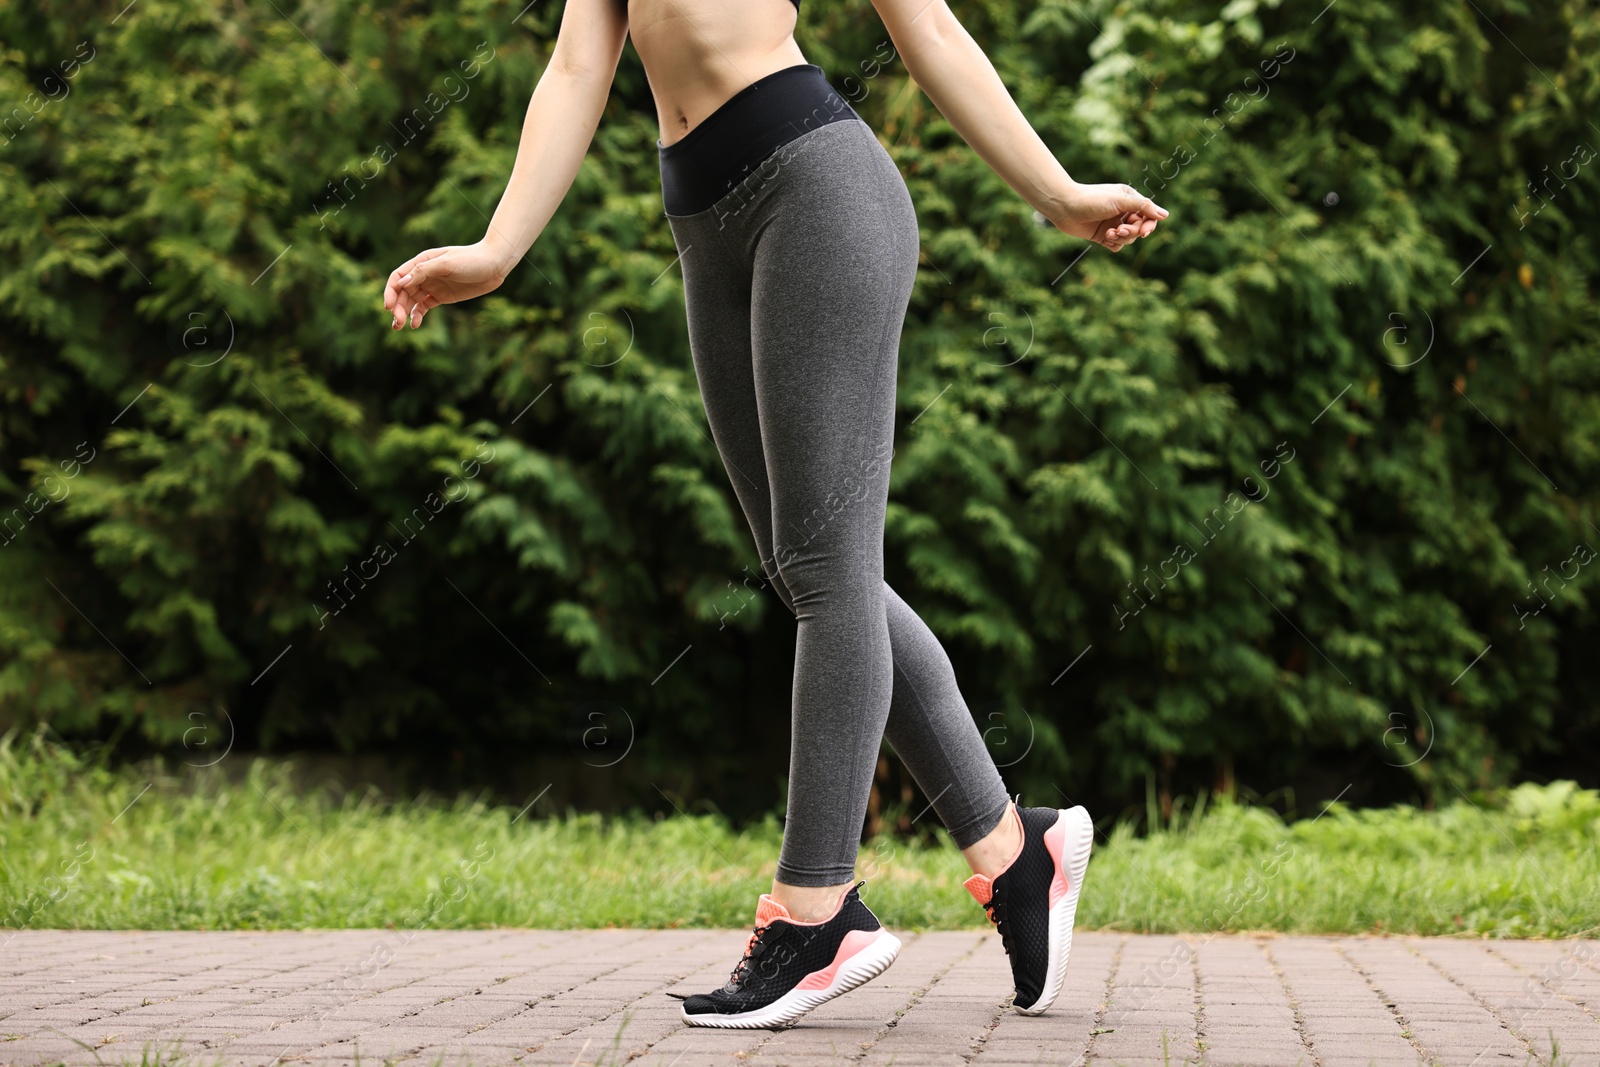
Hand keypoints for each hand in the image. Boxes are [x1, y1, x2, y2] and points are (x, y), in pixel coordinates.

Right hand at [383, 240, 510, 329]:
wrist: (494, 265)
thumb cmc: (471, 260)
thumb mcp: (447, 264)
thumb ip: (424, 272)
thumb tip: (401, 283)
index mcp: (421, 262)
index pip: (398, 277)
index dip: (390, 291)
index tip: (389, 307)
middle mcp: (424, 274)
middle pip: (402, 292)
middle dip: (397, 307)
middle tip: (397, 323)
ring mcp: (432, 286)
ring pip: (411, 301)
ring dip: (403, 313)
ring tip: (399, 327)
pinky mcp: (441, 296)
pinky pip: (424, 307)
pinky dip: (417, 315)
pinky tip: (415, 324)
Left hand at [1049, 182, 1169, 252]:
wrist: (1065, 207)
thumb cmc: (1092, 199)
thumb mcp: (1120, 200)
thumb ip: (1143, 207)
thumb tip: (1165, 215)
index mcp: (1130, 199)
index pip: (1148, 215)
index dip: (1149, 225)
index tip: (1144, 232)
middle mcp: (1123, 212)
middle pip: (1139, 228)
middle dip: (1132, 232)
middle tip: (1120, 230)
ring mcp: (1113, 224)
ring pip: (1129, 239)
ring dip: (1121, 238)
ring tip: (1109, 233)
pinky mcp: (1103, 235)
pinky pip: (1117, 245)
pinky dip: (1114, 243)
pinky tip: (1105, 238)